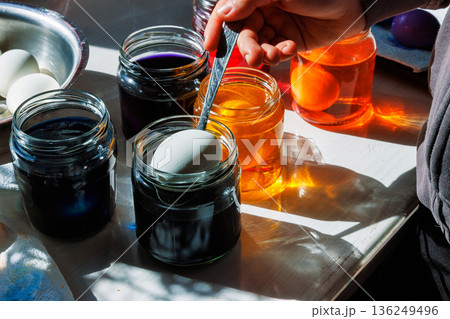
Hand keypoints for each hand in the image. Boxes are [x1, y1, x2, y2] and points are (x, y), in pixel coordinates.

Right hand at [204, 0, 366, 66]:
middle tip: (255, 57)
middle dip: (247, 47)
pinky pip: (275, 52)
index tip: (211, 48)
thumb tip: (224, 12)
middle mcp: (262, 10)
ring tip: (277, 54)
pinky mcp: (288, 40)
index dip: (216, 29)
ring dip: (264, 54)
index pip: (228, 12)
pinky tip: (291, 48)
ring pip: (258, 45)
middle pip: (242, 33)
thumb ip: (249, 0)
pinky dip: (280, 54)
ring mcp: (275, 26)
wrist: (351, 6)